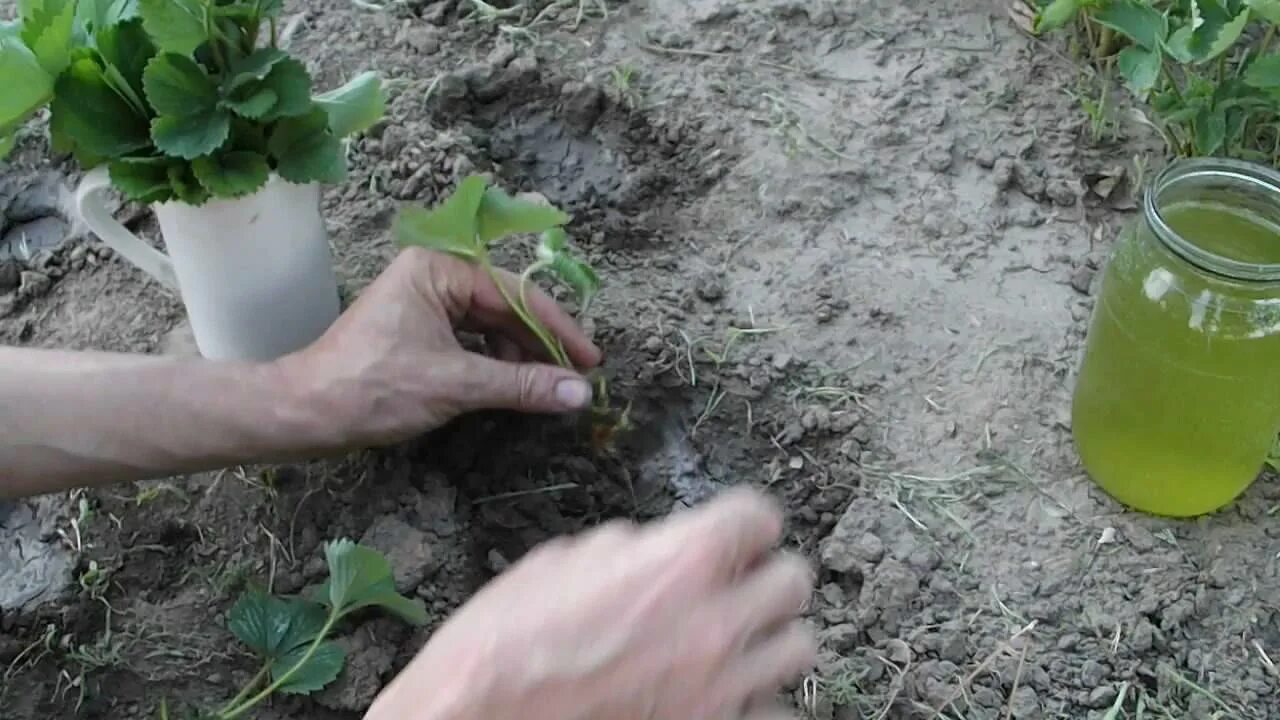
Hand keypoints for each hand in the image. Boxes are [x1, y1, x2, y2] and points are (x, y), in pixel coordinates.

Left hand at [281, 247, 602, 446]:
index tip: (591, 360)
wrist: (305, 413)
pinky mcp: (416, 332)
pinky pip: (469, 342)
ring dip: (518, 357)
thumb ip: (522, 385)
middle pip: (504, 308)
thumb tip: (580, 393)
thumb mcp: (456, 384)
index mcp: (437, 270)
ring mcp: (423, 304)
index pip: (515, 293)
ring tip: (545, 389)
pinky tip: (512, 387)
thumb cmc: (374, 388)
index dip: (557, 329)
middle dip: (540, 345)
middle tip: (576, 379)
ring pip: (489, 327)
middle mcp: (432, 277)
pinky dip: (493, 364)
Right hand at [366, 488, 817, 719]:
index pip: (760, 516)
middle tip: (736, 584)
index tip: (734, 532)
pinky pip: (773, 712)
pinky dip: (754, 701)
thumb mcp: (561, 562)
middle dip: (764, 576)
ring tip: (736, 640)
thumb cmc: (502, 642)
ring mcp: (721, 687)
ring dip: (769, 638)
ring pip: (799, 647)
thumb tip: (654, 549)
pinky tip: (723, 694)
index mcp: (680, 561)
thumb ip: (630, 549)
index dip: (744, 521)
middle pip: (795, 579)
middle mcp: (714, 621)